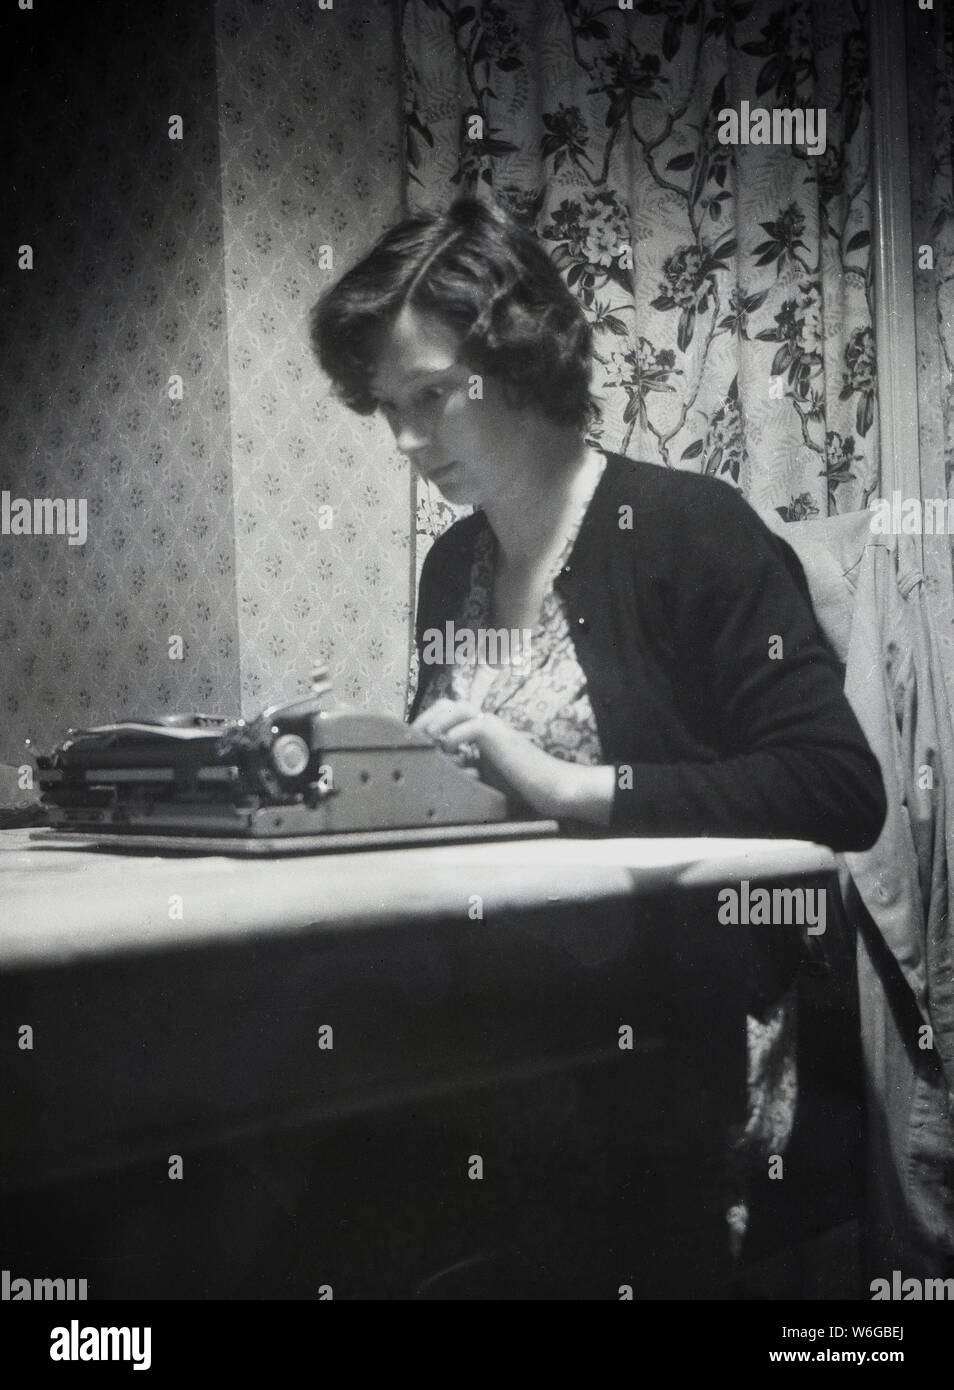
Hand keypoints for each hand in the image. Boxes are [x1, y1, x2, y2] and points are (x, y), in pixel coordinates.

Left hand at [412, 698, 614, 824]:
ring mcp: (494, 726)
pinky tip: (448, 750)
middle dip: (427, 718)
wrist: (551, 787)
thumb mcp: (483, 775)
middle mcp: (486, 723)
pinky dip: (455, 735)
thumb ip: (463, 768)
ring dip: (438, 723)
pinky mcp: (500, 735)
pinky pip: (472, 724)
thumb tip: (436, 768)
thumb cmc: (521, 785)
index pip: (447, 714)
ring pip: (459, 707)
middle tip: (414, 739)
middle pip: (448, 704)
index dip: (428, 724)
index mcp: (481, 730)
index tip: (414, 742)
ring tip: (427, 740)